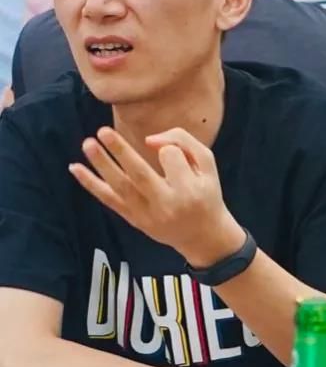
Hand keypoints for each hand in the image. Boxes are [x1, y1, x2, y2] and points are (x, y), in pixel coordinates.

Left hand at [70, 127, 245, 267]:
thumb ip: (185, 143)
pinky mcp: (134, 219)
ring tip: (88, 144)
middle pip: (141, 174)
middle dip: (121, 151)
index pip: (170, 157)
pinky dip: (91, 184)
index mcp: (189, 189)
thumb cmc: (206, 195)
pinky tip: (75, 168)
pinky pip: (109, 200)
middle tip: (103, 131)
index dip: (168, 147)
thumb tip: (150, 140)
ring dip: (102, 165)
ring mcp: (147, 213)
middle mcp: (167, 203)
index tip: (167, 149)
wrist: (203, 235)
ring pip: (121, 187)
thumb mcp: (208, 166)